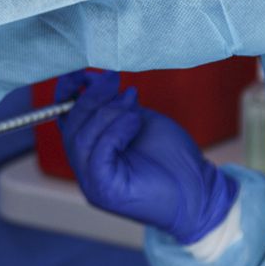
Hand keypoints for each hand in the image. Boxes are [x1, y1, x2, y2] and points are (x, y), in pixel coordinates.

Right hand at [55, 71, 237, 243]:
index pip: (65, 120)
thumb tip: (98, 80)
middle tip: (114, 80)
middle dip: (91, 98)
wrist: (199, 192)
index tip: (84, 72)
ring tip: (132, 104)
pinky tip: (135, 122)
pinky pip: (98, 154)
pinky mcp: (105, 191)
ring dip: (107, 113)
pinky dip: (115, 131)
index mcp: (91, 151)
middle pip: (71, 127)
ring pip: (82, 139)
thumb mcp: (139, 121)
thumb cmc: (173, 160)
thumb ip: (116, 105)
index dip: (68, 93)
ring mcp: (93, 183)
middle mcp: (86, 169)